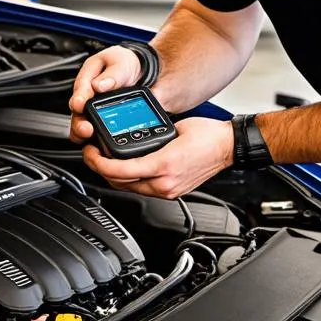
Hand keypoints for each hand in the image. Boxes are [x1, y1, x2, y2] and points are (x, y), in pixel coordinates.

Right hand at [68, 46, 143, 143]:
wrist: (144, 73)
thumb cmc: (126, 65)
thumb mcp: (120, 62)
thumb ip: (112, 74)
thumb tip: (99, 85)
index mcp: (88, 81)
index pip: (80, 91)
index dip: (79, 99)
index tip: (80, 105)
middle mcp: (88, 100)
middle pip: (78, 116)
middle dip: (80, 124)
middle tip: (86, 129)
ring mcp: (96, 114)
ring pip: (85, 129)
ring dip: (85, 137)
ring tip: (92, 140)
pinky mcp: (106, 125)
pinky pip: (100, 138)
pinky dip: (100, 144)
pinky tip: (106, 148)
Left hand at [81, 117, 233, 198]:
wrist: (229, 147)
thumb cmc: (209, 136)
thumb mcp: (175, 129)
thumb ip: (151, 136)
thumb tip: (132, 139)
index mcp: (164, 165)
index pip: (122, 170)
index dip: (100, 163)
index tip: (91, 153)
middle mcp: (165, 183)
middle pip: (121, 183)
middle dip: (101, 170)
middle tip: (92, 155)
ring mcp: (168, 190)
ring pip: (130, 188)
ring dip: (114, 176)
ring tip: (105, 160)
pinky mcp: (172, 192)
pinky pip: (143, 189)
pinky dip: (130, 180)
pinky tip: (125, 168)